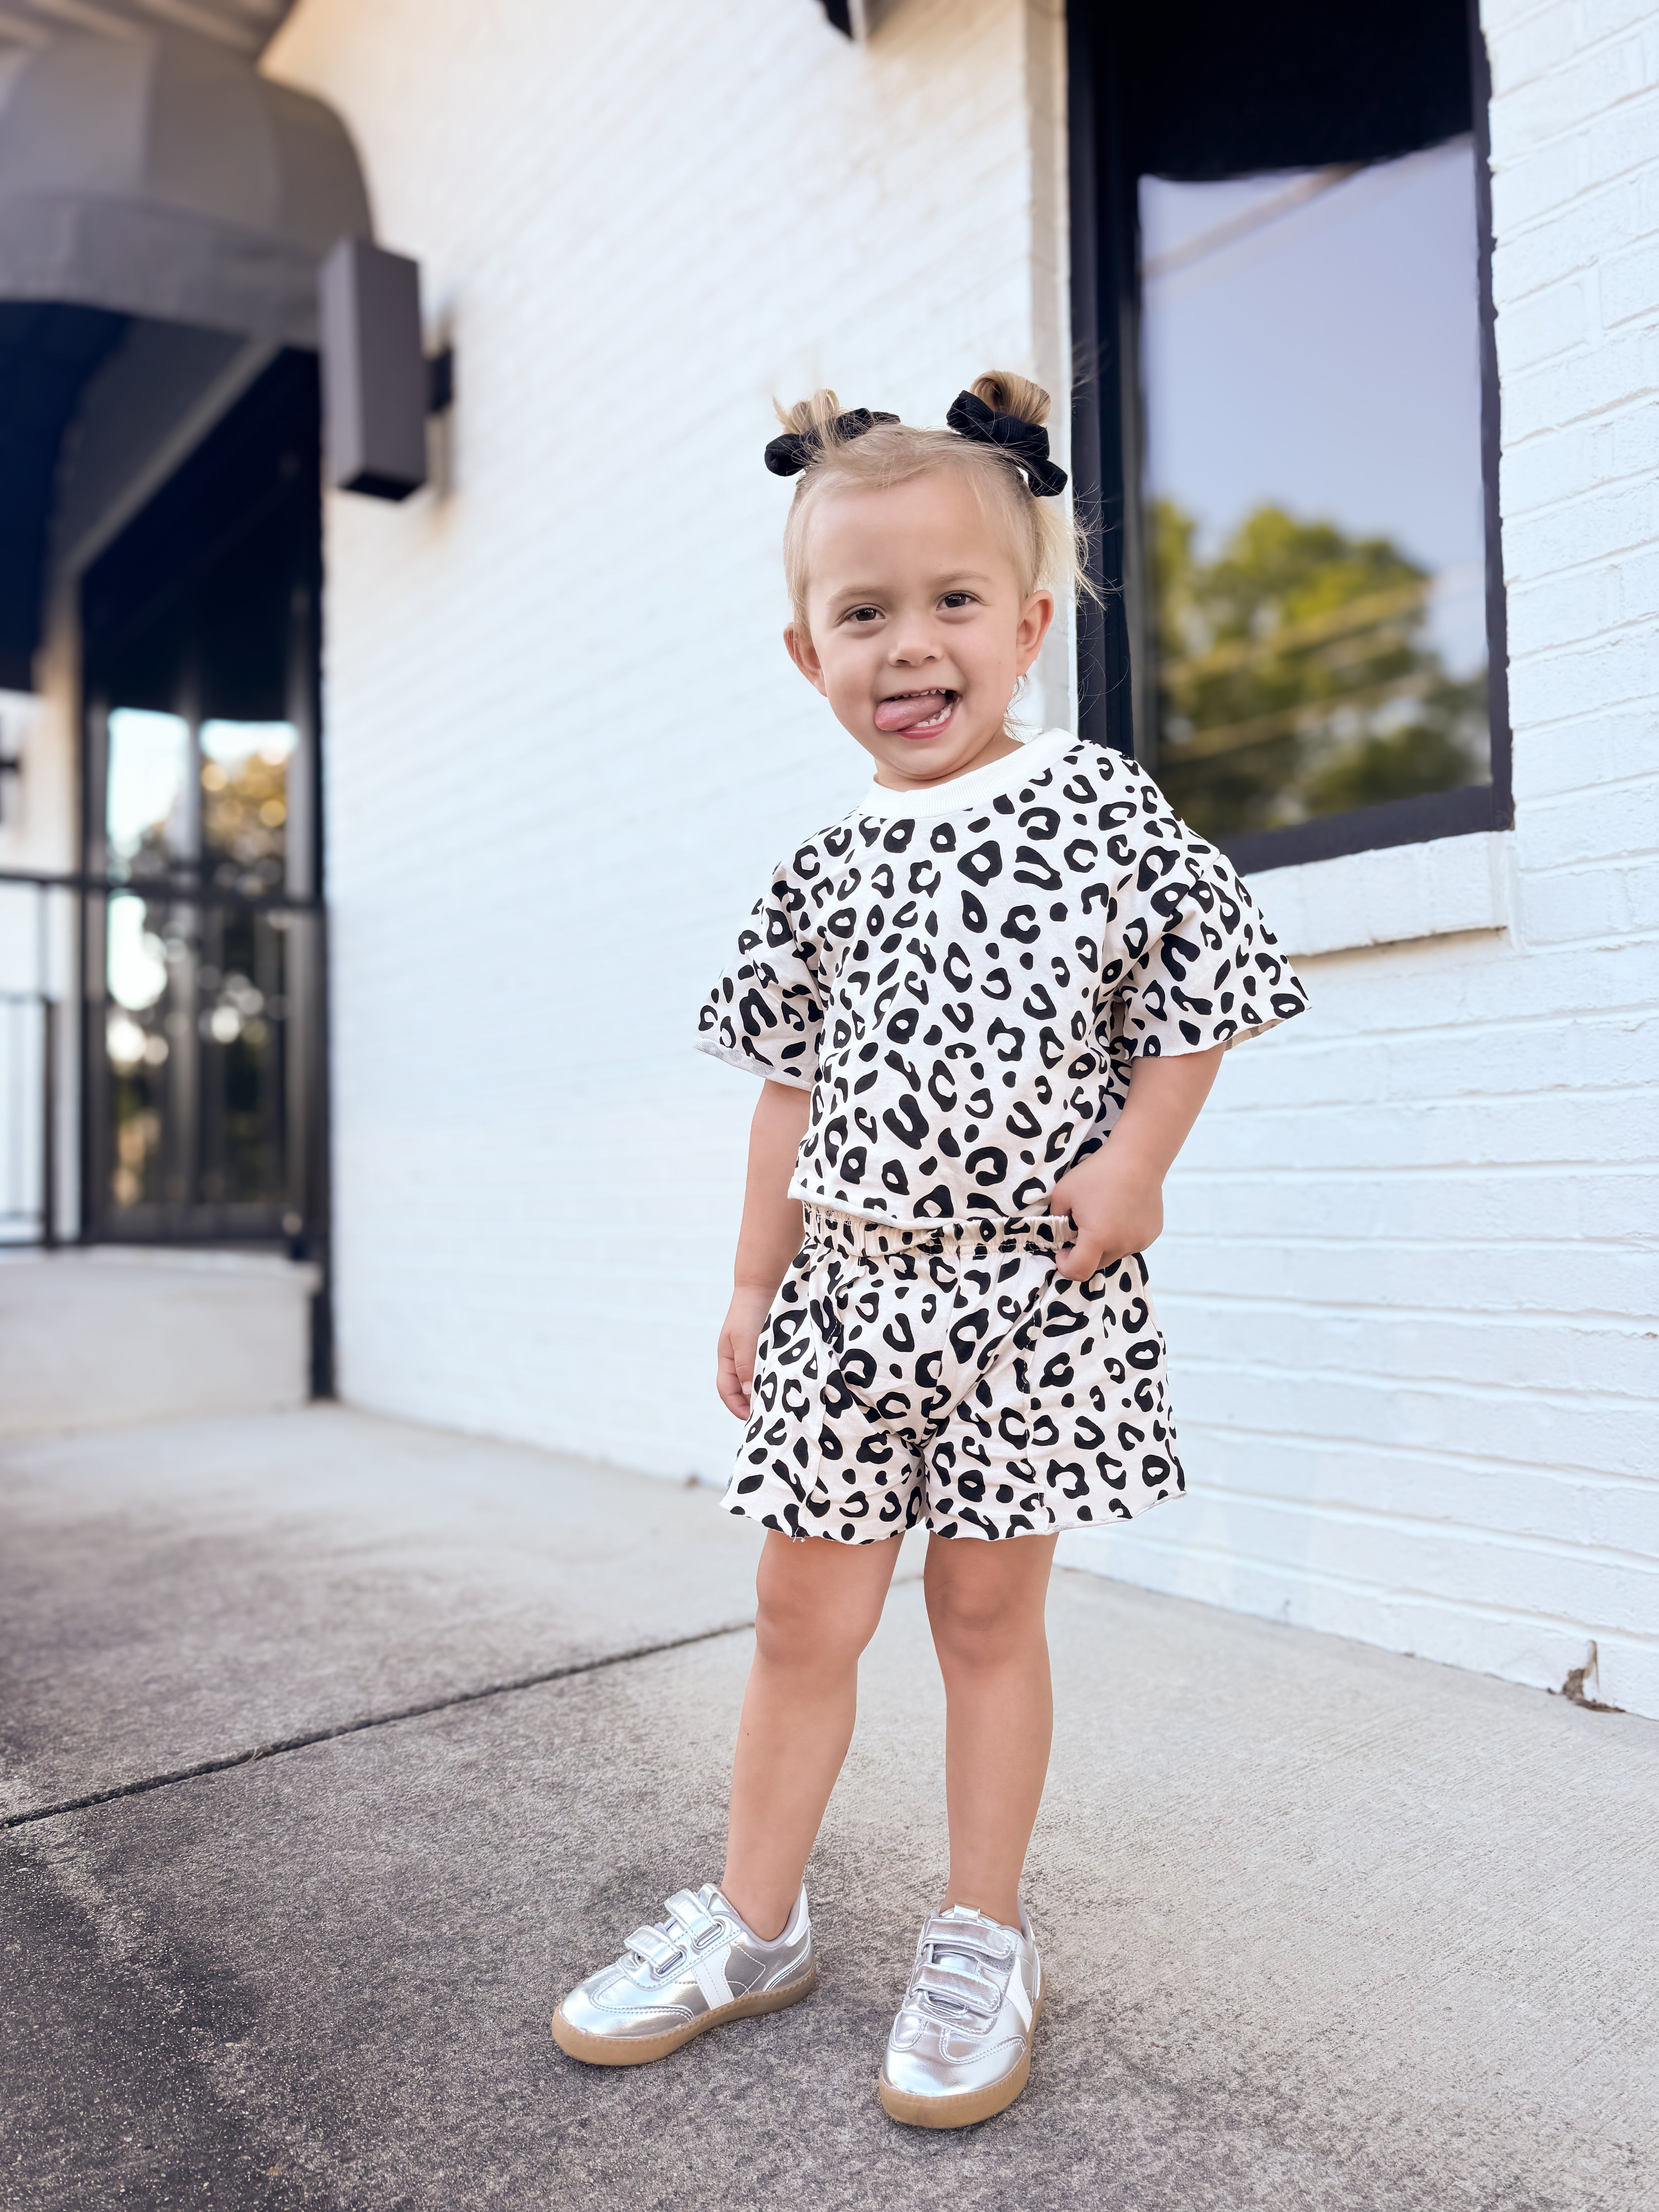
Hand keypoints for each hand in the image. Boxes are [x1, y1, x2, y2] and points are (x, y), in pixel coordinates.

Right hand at [717, 1285, 776, 1418]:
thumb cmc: (749, 1310)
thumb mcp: (744, 1339)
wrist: (766, 1282)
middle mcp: (741, 1360)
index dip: (736, 1407)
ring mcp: (758, 1355)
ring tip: (783, 1402)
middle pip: (744, 1390)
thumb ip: (746, 1366)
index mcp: (727, 1359)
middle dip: (755, 1404)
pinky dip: (782, 1378)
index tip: (751, 1418)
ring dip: (770, 1391)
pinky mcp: (775, 1349)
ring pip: (762, 1381)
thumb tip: (750, 1395)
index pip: (726, 1391)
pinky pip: (777, 1369)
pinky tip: (793, 1383)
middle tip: (771, 1415)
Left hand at [1047, 1143, 1164, 1282]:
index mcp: (1098, 1238)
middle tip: (1080, 1229)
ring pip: (1114, 1254)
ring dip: (1104, 1245)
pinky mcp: (1151, 1234)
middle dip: (1084, 1254)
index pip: (1078, 1271)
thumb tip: (1058, 1232)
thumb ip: (1055, 1217)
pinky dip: (1121, 1236)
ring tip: (1103, 1216)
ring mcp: (1140, 1241)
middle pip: (1096, 1264)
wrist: (1137, 1158)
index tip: (1061, 1252)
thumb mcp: (1063, 1193)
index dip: (1065, 1266)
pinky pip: (1130, 1244)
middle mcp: (1121, 1245)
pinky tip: (1120, 1214)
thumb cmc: (1098, 1173)